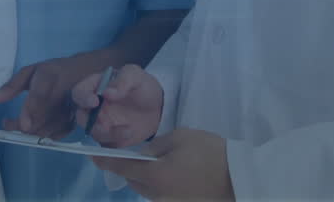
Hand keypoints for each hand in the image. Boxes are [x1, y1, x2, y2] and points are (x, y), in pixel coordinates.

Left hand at [0, 51, 113, 138]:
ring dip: (29, 132)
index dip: (31, 110)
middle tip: (8, 123)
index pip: (40, 96)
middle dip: (22, 126)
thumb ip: (12, 86)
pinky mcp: (73, 122)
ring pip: (47, 130)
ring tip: (18, 124)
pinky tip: (36, 126)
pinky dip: (42, 134)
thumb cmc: (53, 71)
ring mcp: (70, 111)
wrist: (85, 74)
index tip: (22, 124)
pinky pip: (54, 135)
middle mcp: (62, 95)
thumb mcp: (31, 71)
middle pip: (42, 118)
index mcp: (50, 76)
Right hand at [72, 63, 162, 147]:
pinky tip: (129, 136)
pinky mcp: (111, 138)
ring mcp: (101, 124)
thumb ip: (122, 80)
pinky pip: (106, 146)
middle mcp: (94, 107)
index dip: (83, 98)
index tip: (95, 102)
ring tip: (129, 130)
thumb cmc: (143, 86)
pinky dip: (115, 144)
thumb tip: (107, 92)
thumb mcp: (135, 76)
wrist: (159, 107)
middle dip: (91, 123)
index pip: (79, 92)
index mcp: (95, 88)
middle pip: (81, 117)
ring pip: (94, 134)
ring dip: (108, 135)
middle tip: (106, 126)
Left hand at [93, 128, 233, 200]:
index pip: (121, 168)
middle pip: (133, 181)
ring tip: (159, 163)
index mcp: (154, 176)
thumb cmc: (210, 152)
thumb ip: (154, 146)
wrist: (241, 177)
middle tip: (137, 155)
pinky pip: (162, 195)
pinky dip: (161, 184)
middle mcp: (157, 195)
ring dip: (146, 178)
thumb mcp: (179, 138)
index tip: (92, 156)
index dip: (104, 162)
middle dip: (130, 169)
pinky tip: (175, 173)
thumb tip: (144, 155)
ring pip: (147, 190)